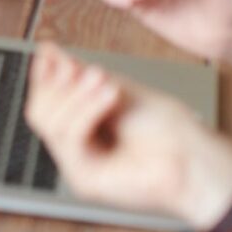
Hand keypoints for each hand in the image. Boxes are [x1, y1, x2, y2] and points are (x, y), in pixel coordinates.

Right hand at [25, 43, 231, 227]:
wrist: (192, 154)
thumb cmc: (165, 125)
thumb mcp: (117, 88)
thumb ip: (80, 74)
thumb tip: (49, 51)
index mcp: (82, 125)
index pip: (43, 101)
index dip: (42, 76)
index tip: (48, 51)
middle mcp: (76, 147)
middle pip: (39, 112)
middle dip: (59, 84)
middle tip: (93, 70)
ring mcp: (78, 165)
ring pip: (51, 123)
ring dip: (77, 95)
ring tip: (107, 81)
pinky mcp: (85, 181)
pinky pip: (70, 139)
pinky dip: (88, 111)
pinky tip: (110, 96)